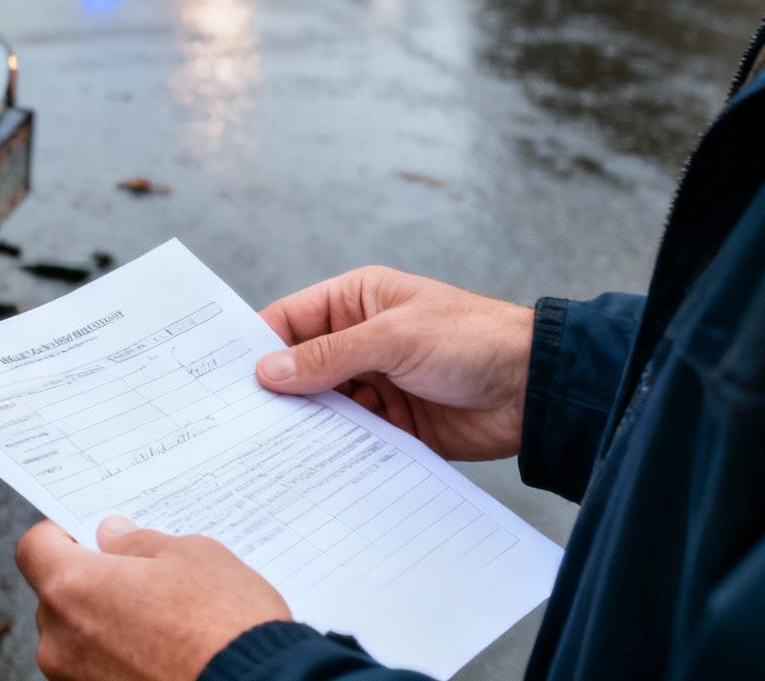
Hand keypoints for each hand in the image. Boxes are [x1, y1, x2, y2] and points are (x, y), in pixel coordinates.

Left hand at [17, 517, 290, 680]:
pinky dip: (122, 662)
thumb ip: (139, 543)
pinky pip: (99, 673)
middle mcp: (59, 641)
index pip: (34, 548)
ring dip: (109, 628)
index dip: (59, 535)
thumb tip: (113, 536)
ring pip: (80, 640)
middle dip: (92, 585)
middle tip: (142, 582)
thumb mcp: (192, 556)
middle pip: (58, 598)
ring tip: (165, 626)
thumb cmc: (225, 626)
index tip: (86, 535)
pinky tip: (165, 657)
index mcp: (71, 589)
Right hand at [255, 267, 533, 460]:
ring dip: (306, 423)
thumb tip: (268, 371)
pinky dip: (335, 448)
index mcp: (356, 302)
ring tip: (272, 445)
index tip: (226, 376)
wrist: (539, 390)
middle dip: (278, 390)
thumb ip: (329, 356)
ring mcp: (376, 384)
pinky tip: (315, 461)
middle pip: (301, 368)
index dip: (258, 345)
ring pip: (323, 406)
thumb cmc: (474, 339)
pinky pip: (352, 436)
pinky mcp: (393, 424)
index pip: (290, 321)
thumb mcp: (393, 338)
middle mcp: (360, 342)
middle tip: (239, 418)